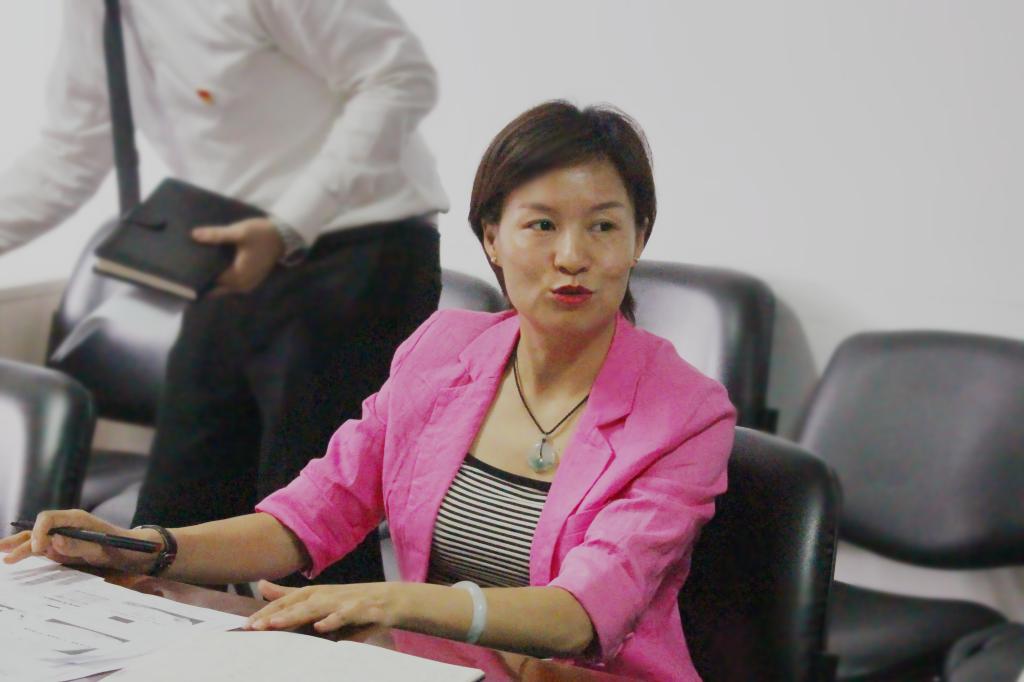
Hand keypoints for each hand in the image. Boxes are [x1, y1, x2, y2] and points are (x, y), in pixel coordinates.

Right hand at [0, 509, 157, 572]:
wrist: (133, 552)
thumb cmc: (119, 548)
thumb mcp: (101, 549)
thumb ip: (78, 546)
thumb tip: (54, 541)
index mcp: (76, 518)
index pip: (48, 519)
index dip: (39, 532)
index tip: (38, 549)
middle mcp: (67, 524)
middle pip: (39, 528)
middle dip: (21, 538)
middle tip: (3, 549)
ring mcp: (64, 536)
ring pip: (38, 539)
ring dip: (20, 545)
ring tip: (2, 552)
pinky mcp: (64, 547)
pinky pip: (44, 548)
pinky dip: (29, 551)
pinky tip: (14, 557)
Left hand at [192, 217, 283, 294]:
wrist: (283, 236)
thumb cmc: (261, 235)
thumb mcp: (239, 232)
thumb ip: (216, 235)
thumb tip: (193, 235)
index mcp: (237, 277)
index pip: (211, 282)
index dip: (196, 277)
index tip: (182, 273)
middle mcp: (241, 286)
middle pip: (216, 288)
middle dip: (202, 282)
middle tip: (185, 272)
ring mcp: (247, 284)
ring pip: (224, 287)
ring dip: (212, 280)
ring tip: (195, 268)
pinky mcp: (250, 279)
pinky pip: (231, 283)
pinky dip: (222, 278)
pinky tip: (213, 267)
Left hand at [246, 580, 401, 632]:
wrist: (389, 601)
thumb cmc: (349, 601)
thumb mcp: (317, 597)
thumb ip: (289, 594)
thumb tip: (261, 585)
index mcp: (314, 594)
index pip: (286, 602)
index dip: (266, 612)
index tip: (246, 625)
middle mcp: (326, 595)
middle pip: (296, 603)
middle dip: (274, 614)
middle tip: (253, 626)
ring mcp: (343, 602)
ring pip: (315, 608)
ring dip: (295, 615)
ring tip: (276, 624)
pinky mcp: (361, 610)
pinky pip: (345, 615)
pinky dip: (333, 620)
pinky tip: (321, 626)